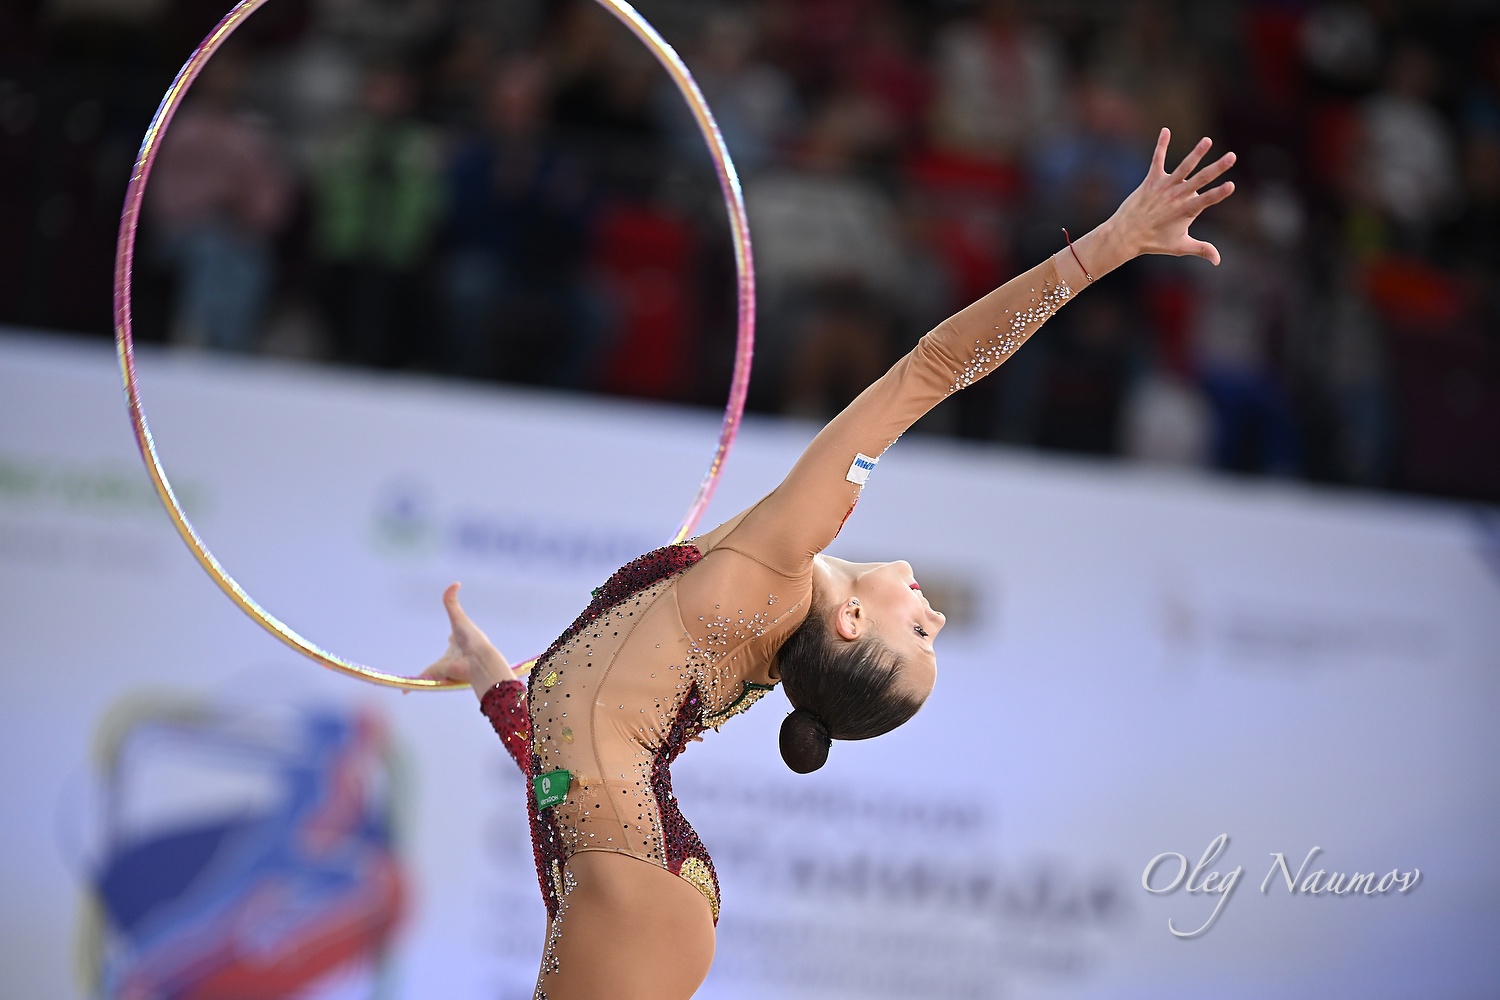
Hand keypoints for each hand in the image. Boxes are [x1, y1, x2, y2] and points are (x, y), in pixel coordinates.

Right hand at [417, 583, 516, 698]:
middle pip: (445, 657)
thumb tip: (456, 582)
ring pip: (433, 670)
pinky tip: (404, 692)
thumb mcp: (459, 619)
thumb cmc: (472, 640)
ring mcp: (445, 666)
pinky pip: (421, 679)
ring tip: (425, 678)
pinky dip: (411, 685)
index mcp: (459, 641)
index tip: (450, 636)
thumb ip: (452, 602)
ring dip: (429, 675)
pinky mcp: (437, 675)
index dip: (453, 637)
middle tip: (443, 661)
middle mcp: (453, 655)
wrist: (476, 662)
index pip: (454, 639)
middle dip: (444, 659)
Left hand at [1109, 128, 1235, 264]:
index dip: (1219, 193)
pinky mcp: (1151, 180)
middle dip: (1217, 168)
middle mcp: (1177, 196)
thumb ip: (1201, 249)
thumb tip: (1218, 261)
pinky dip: (1161, 145)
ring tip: (1207, 140)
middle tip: (1232, 156)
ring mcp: (1164, 187)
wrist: (1126, 235)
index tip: (1231, 185)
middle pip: (1200, 180)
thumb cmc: (1154, 242)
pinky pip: (1157, 159)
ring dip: (1196, 153)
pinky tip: (1165, 130)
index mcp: (1186, 211)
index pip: (1207, 200)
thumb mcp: (1180, 246)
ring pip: (1183, 167)